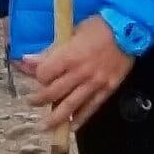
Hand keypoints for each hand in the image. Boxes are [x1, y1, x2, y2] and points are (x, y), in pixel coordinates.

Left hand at [15, 15, 135, 130]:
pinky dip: (80, 119)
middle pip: (54, 92)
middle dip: (39, 99)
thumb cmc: (97, 27)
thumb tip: (26, 60)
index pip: (45, 74)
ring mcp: (95, 84)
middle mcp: (81, 73)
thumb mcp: (70, 32)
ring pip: (71, 106)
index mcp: (69, 56)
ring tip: (44, 127)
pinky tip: (71, 127)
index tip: (37, 75)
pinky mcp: (108, 90)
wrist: (128, 31)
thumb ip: (49, 50)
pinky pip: (91, 108)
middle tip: (31, 102)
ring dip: (55, 118)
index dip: (37, 76)